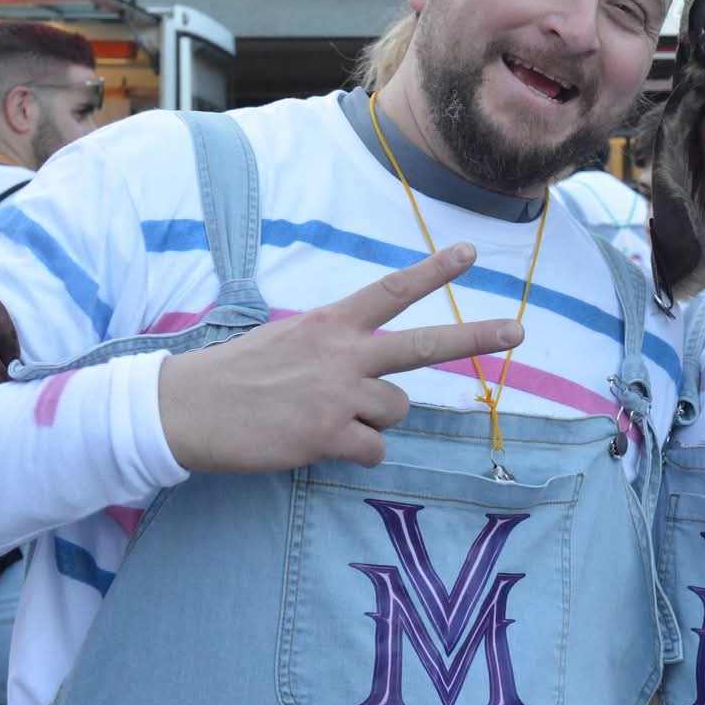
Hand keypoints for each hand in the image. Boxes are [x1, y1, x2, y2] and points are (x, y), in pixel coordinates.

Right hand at [158, 243, 521, 472]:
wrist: (187, 408)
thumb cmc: (236, 374)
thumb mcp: (287, 339)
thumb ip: (333, 346)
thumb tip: (366, 371)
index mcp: (330, 324)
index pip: (391, 291)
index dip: (433, 272)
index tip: (468, 253)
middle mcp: (342, 354)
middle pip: (423, 345)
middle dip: (475, 338)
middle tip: (518, 331)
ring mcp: (339, 396)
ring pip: (396, 411)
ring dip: (374, 420)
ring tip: (327, 417)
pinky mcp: (328, 436)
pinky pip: (374, 450)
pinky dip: (357, 452)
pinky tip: (320, 443)